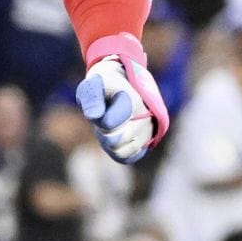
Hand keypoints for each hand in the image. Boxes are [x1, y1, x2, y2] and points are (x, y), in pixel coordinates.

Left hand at [76, 47, 169, 164]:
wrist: (124, 83)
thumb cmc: (104, 85)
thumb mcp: (93, 84)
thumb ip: (92, 99)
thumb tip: (95, 117)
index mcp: (133, 100)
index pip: (108, 123)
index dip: (98, 119)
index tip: (99, 109)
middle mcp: (147, 118)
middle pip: (114, 140)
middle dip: (103, 131)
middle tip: (104, 117)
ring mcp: (149, 132)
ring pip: (121, 150)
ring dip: (108, 141)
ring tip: (109, 125)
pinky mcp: (147, 143)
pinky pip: (127, 157)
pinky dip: (116, 150)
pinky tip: (114, 136)